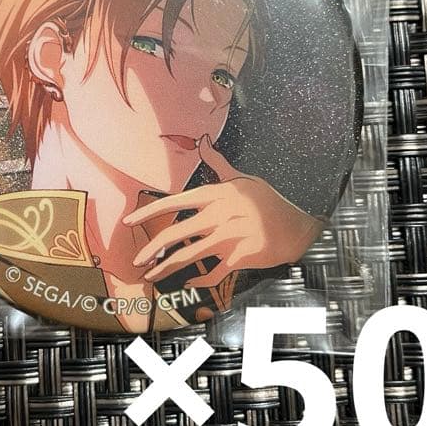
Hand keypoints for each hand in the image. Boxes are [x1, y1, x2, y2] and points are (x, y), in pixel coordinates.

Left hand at [123, 136, 325, 290]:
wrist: (296, 228)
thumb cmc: (268, 202)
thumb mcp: (244, 180)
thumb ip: (219, 166)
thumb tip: (204, 143)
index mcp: (217, 195)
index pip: (176, 202)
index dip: (150, 211)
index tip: (130, 220)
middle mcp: (219, 216)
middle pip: (177, 233)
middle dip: (152, 248)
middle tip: (137, 258)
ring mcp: (228, 238)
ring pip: (189, 256)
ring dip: (167, 268)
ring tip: (151, 275)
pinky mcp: (238, 259)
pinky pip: (212, 273)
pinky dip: (199, 280)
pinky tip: (189, 282)